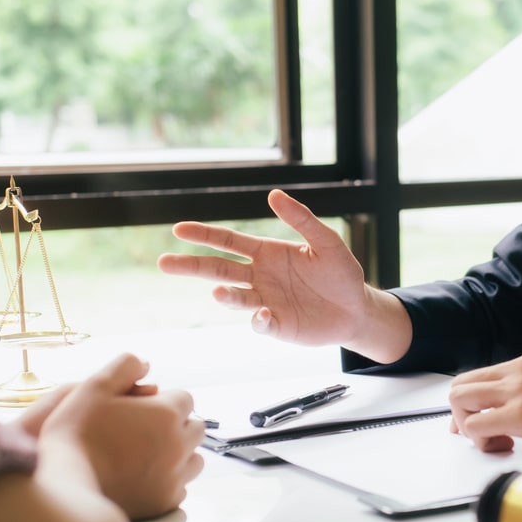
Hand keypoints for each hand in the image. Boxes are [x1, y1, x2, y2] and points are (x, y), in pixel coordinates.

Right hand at [33, 354, 204, 520]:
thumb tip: (146, 363)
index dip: (164, 402)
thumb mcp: (94, 387)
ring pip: (194, 458)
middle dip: (178, 426)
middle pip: (195, 427)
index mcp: (166, 414)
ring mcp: (174, 475)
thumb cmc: (75, 432)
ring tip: (150, 454)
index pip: (185, 398)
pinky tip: (146, 477)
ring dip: (180, 453)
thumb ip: (124, 367)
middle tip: (147, 431)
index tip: (143, 410)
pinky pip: (181, 486)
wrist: (63, 484)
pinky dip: (170, 481)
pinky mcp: (166, 501)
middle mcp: (179, 444)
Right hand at [157, 189, 367, 346]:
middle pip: (218, 269)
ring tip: (217, 291)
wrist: (357, 309)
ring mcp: (265, 302)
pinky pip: (260, 323)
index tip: (179, 230)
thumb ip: (302, 219)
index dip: (204, 235)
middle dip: (191, 265)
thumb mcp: (326, 242)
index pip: (228, 241)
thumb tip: (274, 195)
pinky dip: (258, 319)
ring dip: (225, 294)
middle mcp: (259, 277)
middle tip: (164, 263)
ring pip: (235, 297)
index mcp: (266, 253)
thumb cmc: (341, 273)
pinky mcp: (277, 326)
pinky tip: (264, 313)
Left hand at [448, 351, 521, 457]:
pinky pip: (474, 426)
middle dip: (462, 413)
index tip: (479, 420)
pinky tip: (505, 448)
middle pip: (461, 385)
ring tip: (496, 442)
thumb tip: (520, 413)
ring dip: (468, 426)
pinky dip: (480, 443)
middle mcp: (519, 370)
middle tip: (479, 433)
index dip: (472, 403)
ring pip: (459, 400)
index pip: (478, 376)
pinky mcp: (521, 414)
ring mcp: (519, 389)